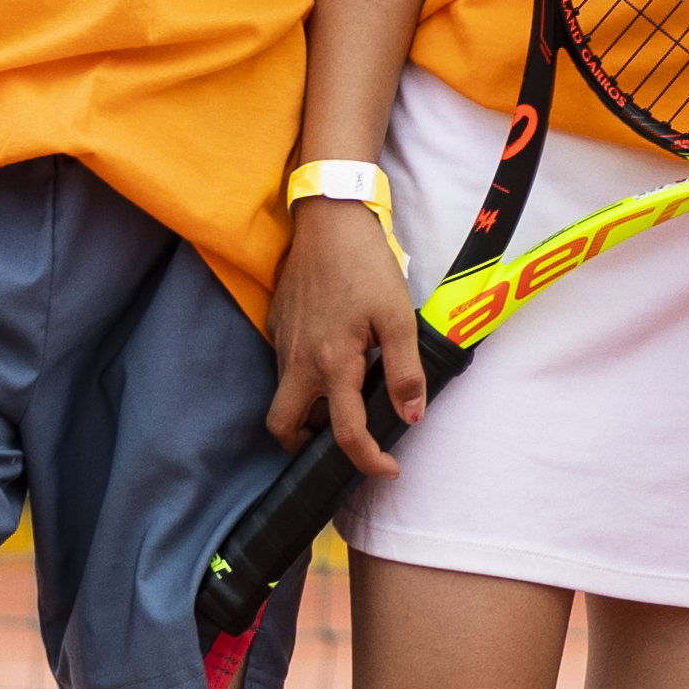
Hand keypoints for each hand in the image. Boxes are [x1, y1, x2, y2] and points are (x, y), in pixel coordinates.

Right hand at [267, 197, 430, 475]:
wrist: (329, 219)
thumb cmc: (367, 265)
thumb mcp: (398, 316)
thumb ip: (405, 370)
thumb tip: (411, 416)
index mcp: (332, 363)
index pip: (345, 433)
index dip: (368, 460)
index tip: (388, 469)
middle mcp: (298, 361)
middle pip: (284, 427)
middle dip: (306, 447)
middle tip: (341, 443)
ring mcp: (282, 343)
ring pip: (283, 397)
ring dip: (308, 410)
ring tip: (345, 399)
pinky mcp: (277, 325)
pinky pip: (284, 367)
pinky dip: (304, 378)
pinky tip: (333, 358)